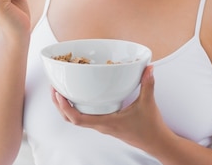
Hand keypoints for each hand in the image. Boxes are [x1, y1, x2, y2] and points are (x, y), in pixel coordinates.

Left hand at [51, 66, 166, 149]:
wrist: (157, 143)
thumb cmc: (150, 128)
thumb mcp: (148, 103)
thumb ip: (147, 84)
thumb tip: (148, 68)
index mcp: (107, 122)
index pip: (78, 119)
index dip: (65, 107)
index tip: (59, 93)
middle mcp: (101, 125)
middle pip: (71, 119)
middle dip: (59, 105)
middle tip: (54, 88)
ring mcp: (103, 126)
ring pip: (76, 119)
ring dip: (66, 107)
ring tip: (61, 91)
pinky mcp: (106, 124)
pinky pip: (86, 117)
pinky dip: (77, 108)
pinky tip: (80, 96)